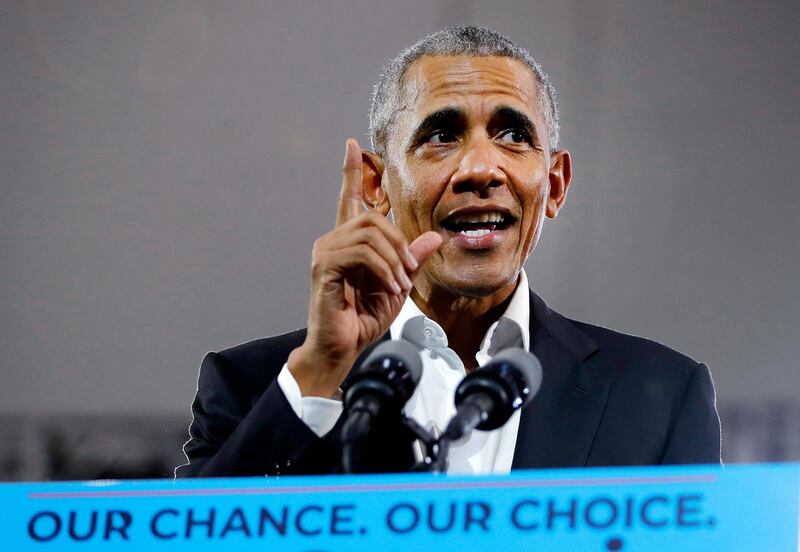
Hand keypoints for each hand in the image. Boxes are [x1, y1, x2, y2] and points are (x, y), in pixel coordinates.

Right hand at [288, 138, 441, 396]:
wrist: (343, 347)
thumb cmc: (363, 319)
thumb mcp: (398, 285)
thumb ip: (412, 259)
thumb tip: (434, 237)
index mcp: (349, 242)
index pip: (349, 198)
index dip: (351, 170)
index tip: (353, 144)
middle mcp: (333, 240)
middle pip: (371, 216)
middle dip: (398, 241)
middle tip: (408, 271)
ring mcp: (325, 252)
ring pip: (369, 233)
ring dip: (393, 258)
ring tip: (399, 284)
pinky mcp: (324, 266)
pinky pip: (362, 253)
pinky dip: (383, 269)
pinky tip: (388, 287)